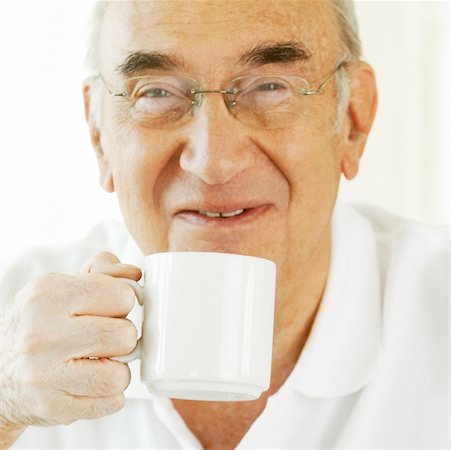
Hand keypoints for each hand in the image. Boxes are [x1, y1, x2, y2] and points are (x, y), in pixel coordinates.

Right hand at [0, 252, 141, 430]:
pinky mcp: (52, 407)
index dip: (122, 303)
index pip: (121, 296)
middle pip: (125, 335)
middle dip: (121, 337)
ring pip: (121, 374)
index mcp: (48, 293)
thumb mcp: (62, 287)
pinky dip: (108, 395)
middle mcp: (42, 333)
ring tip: (97, 362)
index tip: (107, 309)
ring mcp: (44, 374)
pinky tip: (89, 383)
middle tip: (102, 338)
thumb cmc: (40, 324)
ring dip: (117, 369)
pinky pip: (112, 403)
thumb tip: (135, 274)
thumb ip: (103, 272)